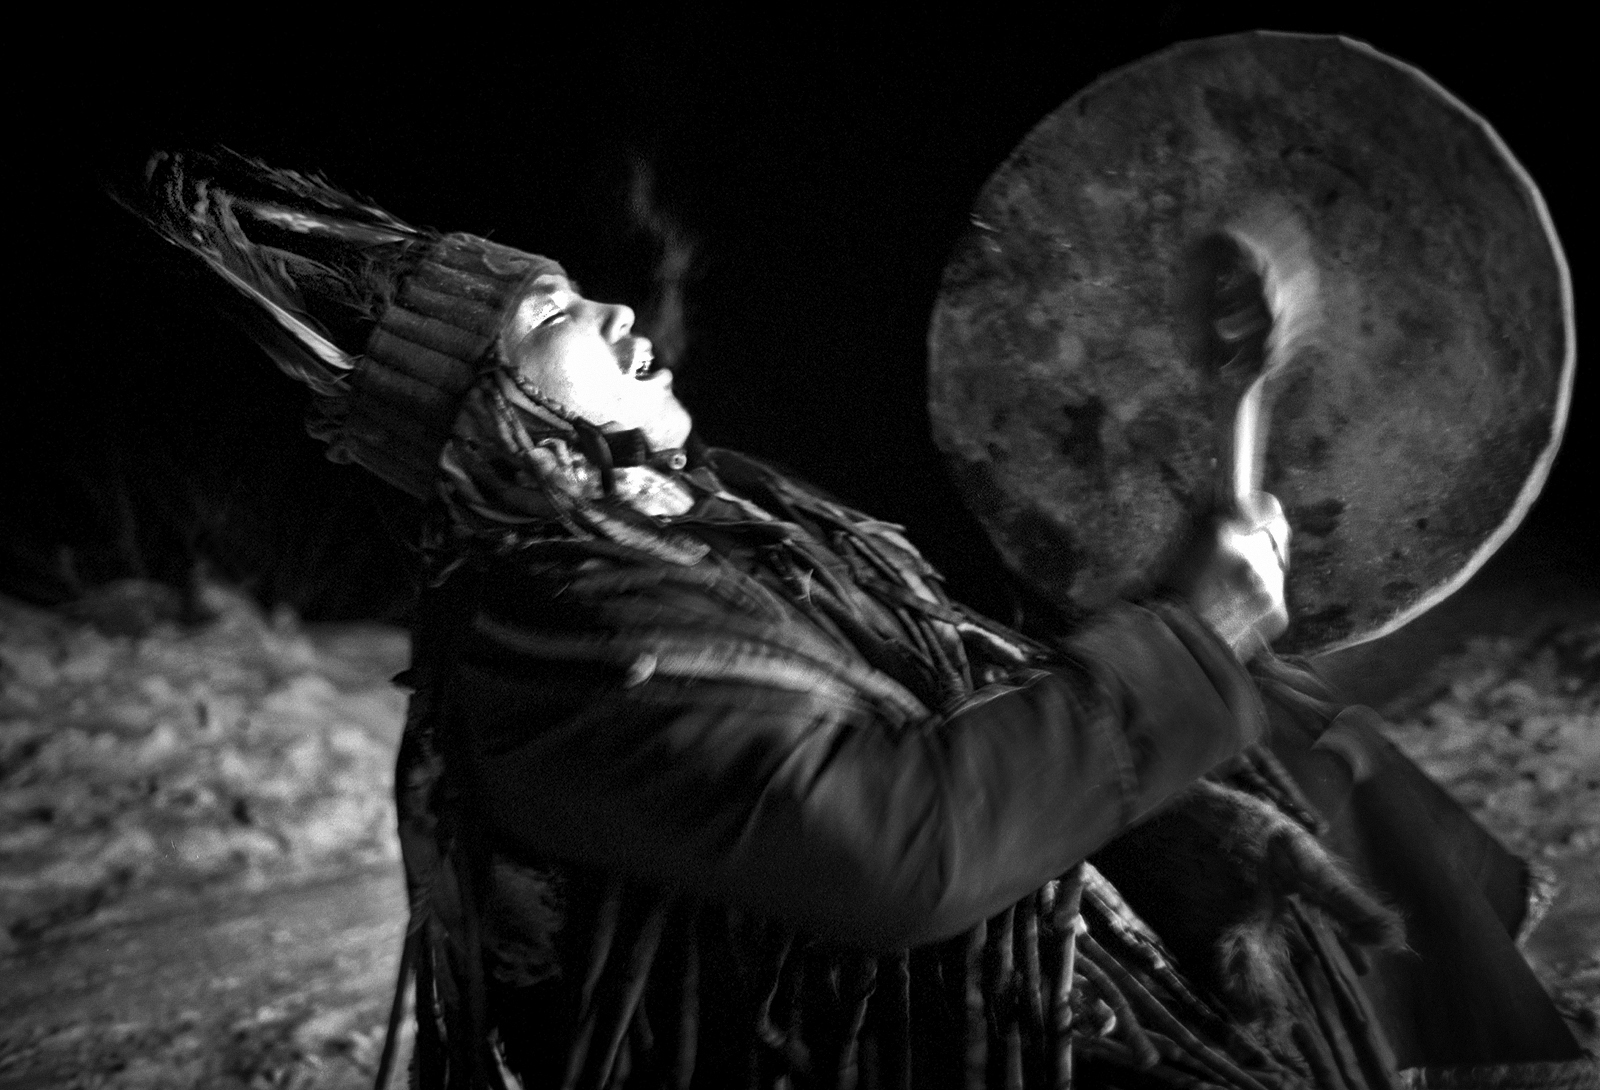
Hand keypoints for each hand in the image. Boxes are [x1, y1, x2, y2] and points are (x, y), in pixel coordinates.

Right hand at [1173, 492, 1288, 659]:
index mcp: (1223, 533)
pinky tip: (1234, 608)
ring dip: (1259, 569)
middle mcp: (1254, 557)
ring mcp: (1270, 588)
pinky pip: (1276, 593)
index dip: (1259, 510)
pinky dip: (1260, 596)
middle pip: (1275, 535)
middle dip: (1257, 541)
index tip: (1250, 513)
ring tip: (1227, 588)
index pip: (1267, 505)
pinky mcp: (1279, 614)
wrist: (1171, 653)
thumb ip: (1204, 511)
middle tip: (1232, 556)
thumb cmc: (1162, 597)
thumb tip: (1219, 473)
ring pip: (1276, 565)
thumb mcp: (1175, 545)